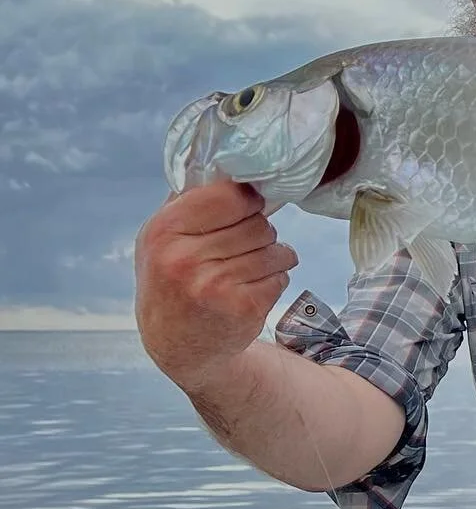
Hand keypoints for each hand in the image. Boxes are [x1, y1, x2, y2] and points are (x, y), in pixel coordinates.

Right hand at [134, 180, 298, 389]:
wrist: (178, 345)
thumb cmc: (173, 279)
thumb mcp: (161, 237)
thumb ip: (190, 201)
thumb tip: (230, 163)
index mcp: (164, 231)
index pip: (229, 195)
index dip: (247, 199)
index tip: (248, 205)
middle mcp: (185, 259)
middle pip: (257, 223)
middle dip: (261, 230)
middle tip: (247, 243)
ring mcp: (214, 287)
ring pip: (275, 249)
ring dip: (275, 254)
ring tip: (256, 264)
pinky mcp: (243, 309)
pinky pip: (280, 277)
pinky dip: (275, 279)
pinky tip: (254, 287)